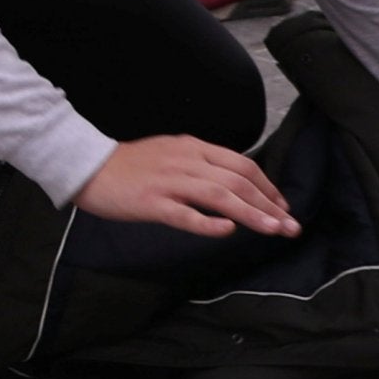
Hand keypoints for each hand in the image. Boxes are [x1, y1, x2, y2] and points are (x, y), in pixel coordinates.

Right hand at [74, 135, 301, 238]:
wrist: (87, 166)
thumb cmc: (129, 164)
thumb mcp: (170, 153)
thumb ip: (200, 165)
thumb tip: (232, 184)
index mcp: (192, 148)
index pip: (241, 164)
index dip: (268, 186)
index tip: (284, 206)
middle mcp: (185, 161)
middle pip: (237, 180)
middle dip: (269, 204)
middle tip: (291, 227)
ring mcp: (169, 182)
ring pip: (219, 196)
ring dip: (251, 213)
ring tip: (273, 230)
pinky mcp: (151, 203)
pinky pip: (185, 214)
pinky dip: (208, 223)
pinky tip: (227, 230)